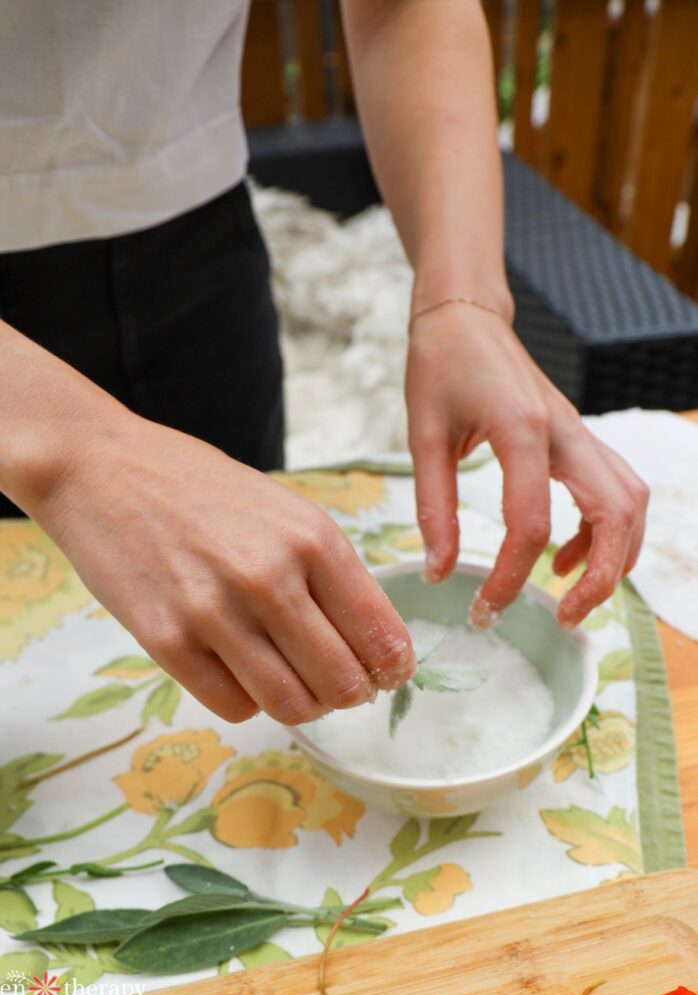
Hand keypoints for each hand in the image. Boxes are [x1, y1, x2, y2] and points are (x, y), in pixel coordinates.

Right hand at [26, 411, 414, 722]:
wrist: (103, 469)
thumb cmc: (199, 488)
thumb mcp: (284, 510)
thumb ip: (328, 571)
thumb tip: (371, 644)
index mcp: (313, 538)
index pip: (380, 635)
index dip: (392, 668)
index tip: (387, 675)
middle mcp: (270, 577)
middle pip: (342, 682)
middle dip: (351, 693)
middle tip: (340, 686)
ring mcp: (215, 612)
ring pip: (292, 706)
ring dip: (303, 706)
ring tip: (293, 683)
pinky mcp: (167, 641)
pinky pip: (235, 707)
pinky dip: (249, 700)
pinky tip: (241, 671)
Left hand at [405, 303, 648, 627]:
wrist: (466, 317)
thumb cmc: (440, 367)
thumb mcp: (422, 436)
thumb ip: (433, 507)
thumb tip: (441, 572)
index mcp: (522, 430)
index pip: (531, 523)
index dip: (511, 577)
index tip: (484, 608)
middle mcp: (567, 432)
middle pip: (616, 514)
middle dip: (601, 578)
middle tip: (562, 618)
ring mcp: (580, 433)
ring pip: (631, 503)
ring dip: (615, 556)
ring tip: (570, 594)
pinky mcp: (579, 438)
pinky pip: (616, 490)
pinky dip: (606, 531)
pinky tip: (564, 554)